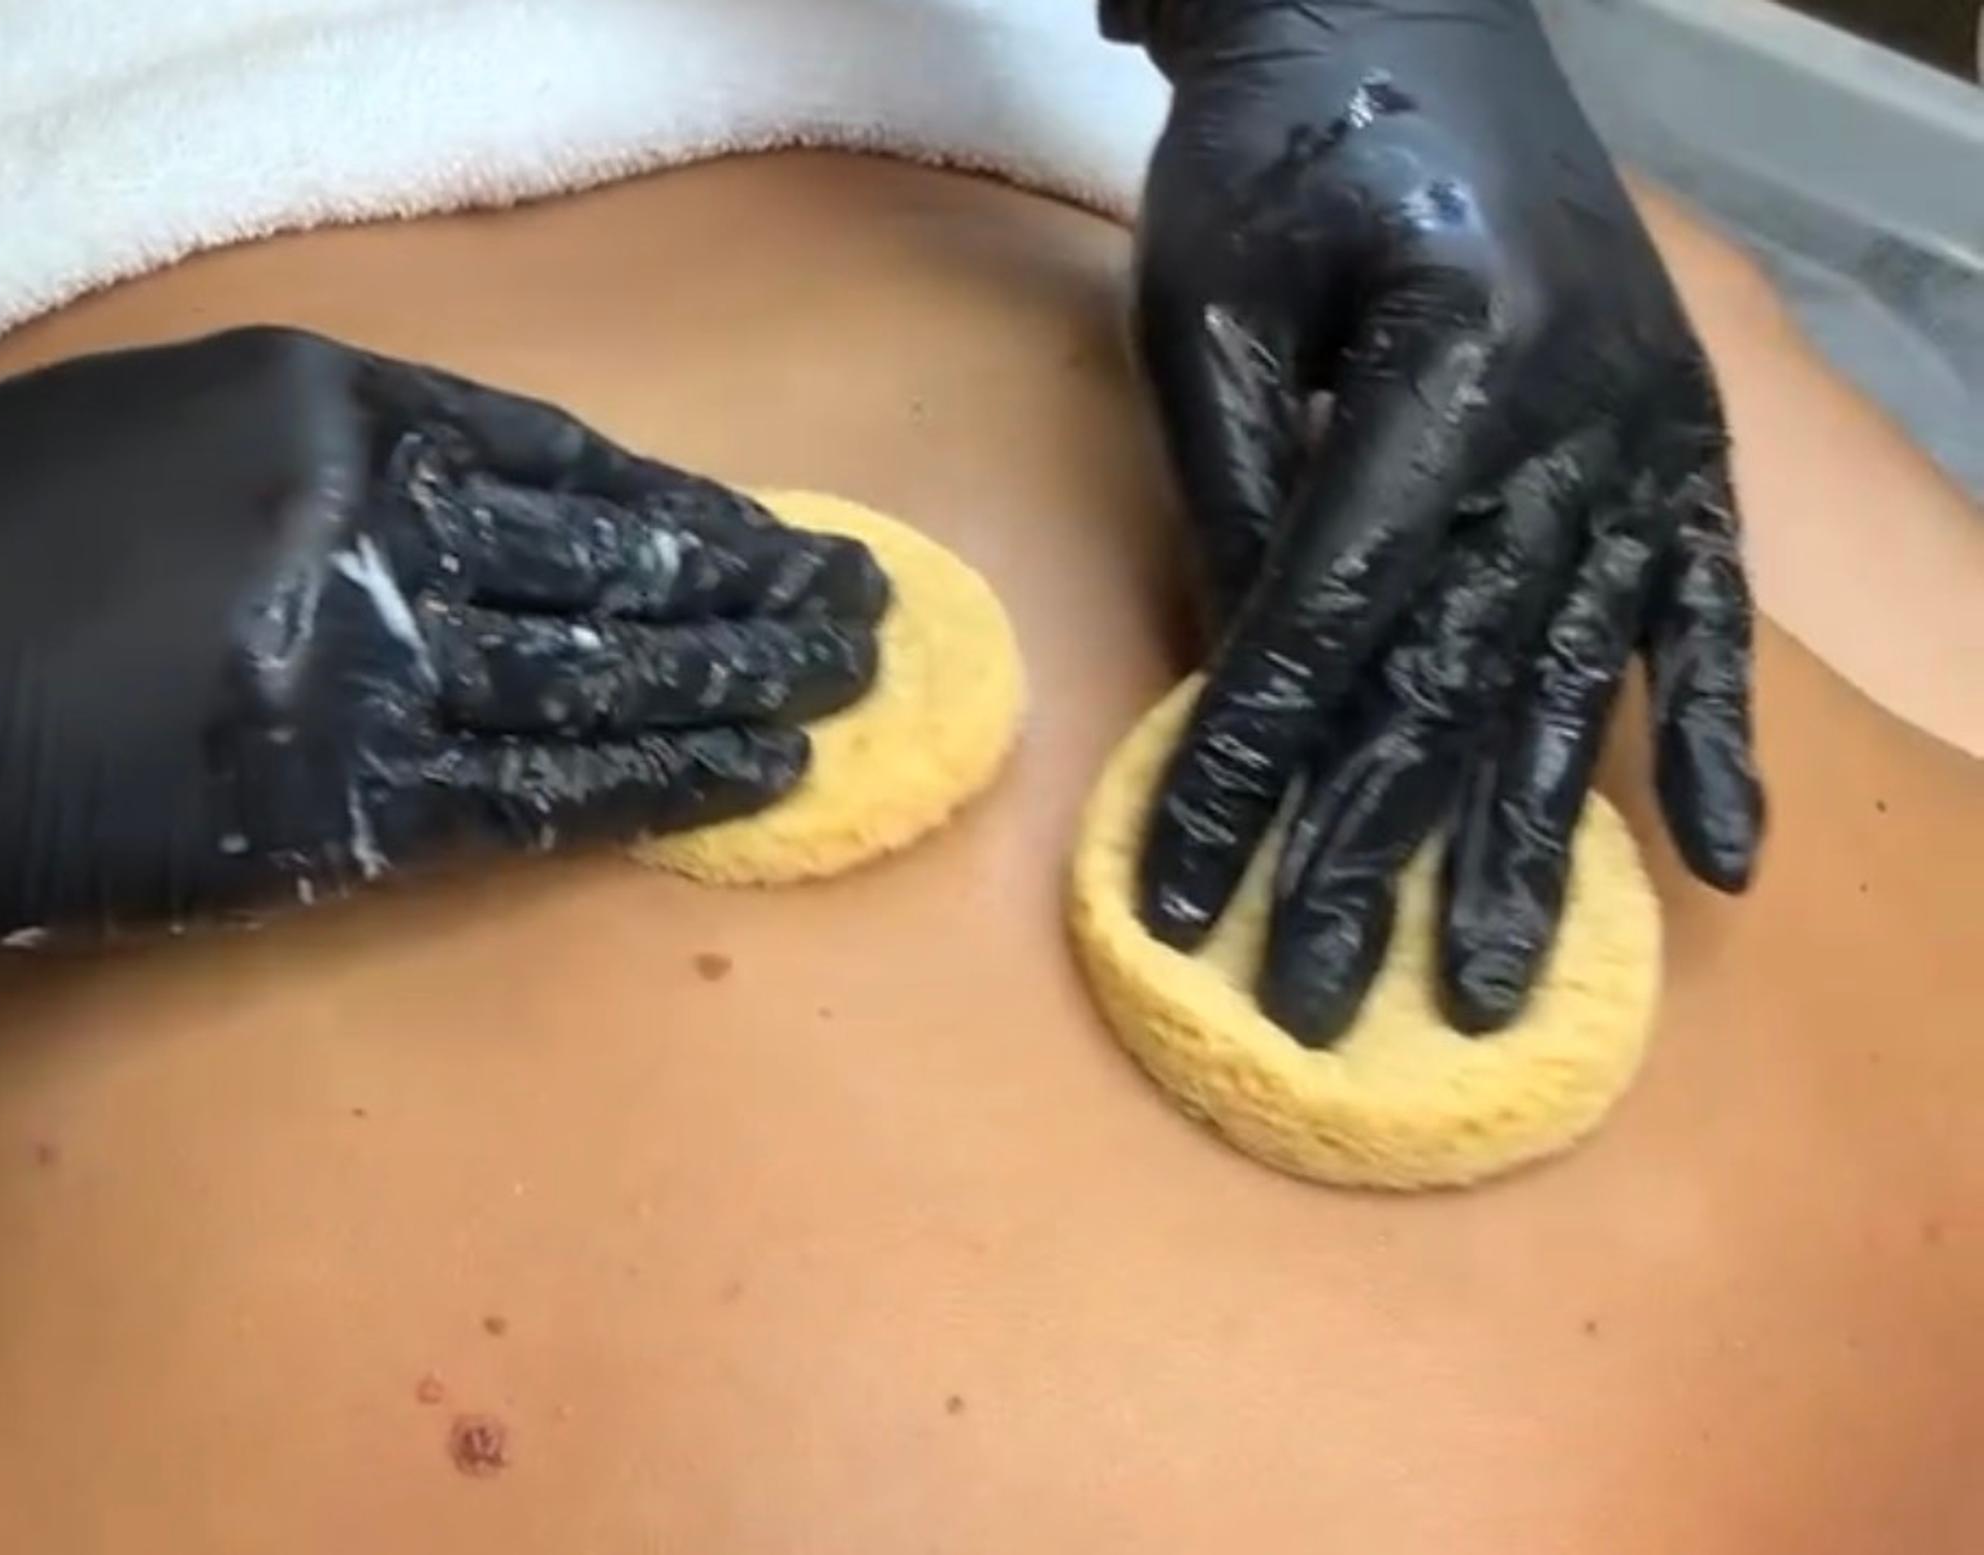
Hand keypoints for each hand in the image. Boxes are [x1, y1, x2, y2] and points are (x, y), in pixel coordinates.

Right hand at [0, 327, 884, 951]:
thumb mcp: (151, 429)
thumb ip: (322, 467)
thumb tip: (474, 525)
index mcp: (312, 402)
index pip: (554, 462)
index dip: (679, 512)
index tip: (771, 539)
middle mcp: (348, 520)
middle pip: (602, 566)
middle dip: (752, 594)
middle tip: (873, 619)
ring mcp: (333, 668)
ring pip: (583, 682)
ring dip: (728, 692)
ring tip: (844, 700)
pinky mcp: (297, 806)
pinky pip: (504, 797)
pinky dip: (626, 789)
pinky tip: (727, 785)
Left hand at [1117, 0, 1762, 1041]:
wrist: (1408, 17)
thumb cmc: (1278, 156)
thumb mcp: (1208, 310)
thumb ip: (1240, 499)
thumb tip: (1245, 700)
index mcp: (1448, 361)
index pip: (1327, 621)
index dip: (1249, 772)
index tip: (1186, 900)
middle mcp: (1579, 412)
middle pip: (1451, 679)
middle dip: (1373, 856)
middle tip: (1323, 1013)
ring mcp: (1653, 429)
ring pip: (1572, 675)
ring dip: (1528, 843)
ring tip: (1492, 991)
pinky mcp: (1689, 435)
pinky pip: (1708, 612)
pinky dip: (1709, 737)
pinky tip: (1713, 866)